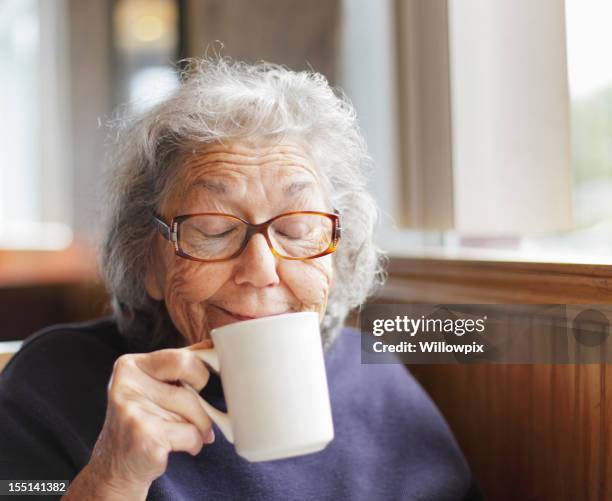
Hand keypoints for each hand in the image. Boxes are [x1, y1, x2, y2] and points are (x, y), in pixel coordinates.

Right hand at [86, 340, 214, 492]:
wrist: (116, 467)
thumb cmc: (143, 419)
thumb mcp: (154, 384)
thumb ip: (179, 362)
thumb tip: (212, 343)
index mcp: (130, 365)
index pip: (182, 357)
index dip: (199, 372)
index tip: (199, 385)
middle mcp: (127, 384)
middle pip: (191, 381)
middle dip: (202, 400)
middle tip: (196, 411)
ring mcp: (133, 411)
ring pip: (194, 410)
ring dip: (199, 426)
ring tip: (185, 432)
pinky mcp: (145, 437)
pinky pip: (190, 434)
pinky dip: (194, 443)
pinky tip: (177, 446)